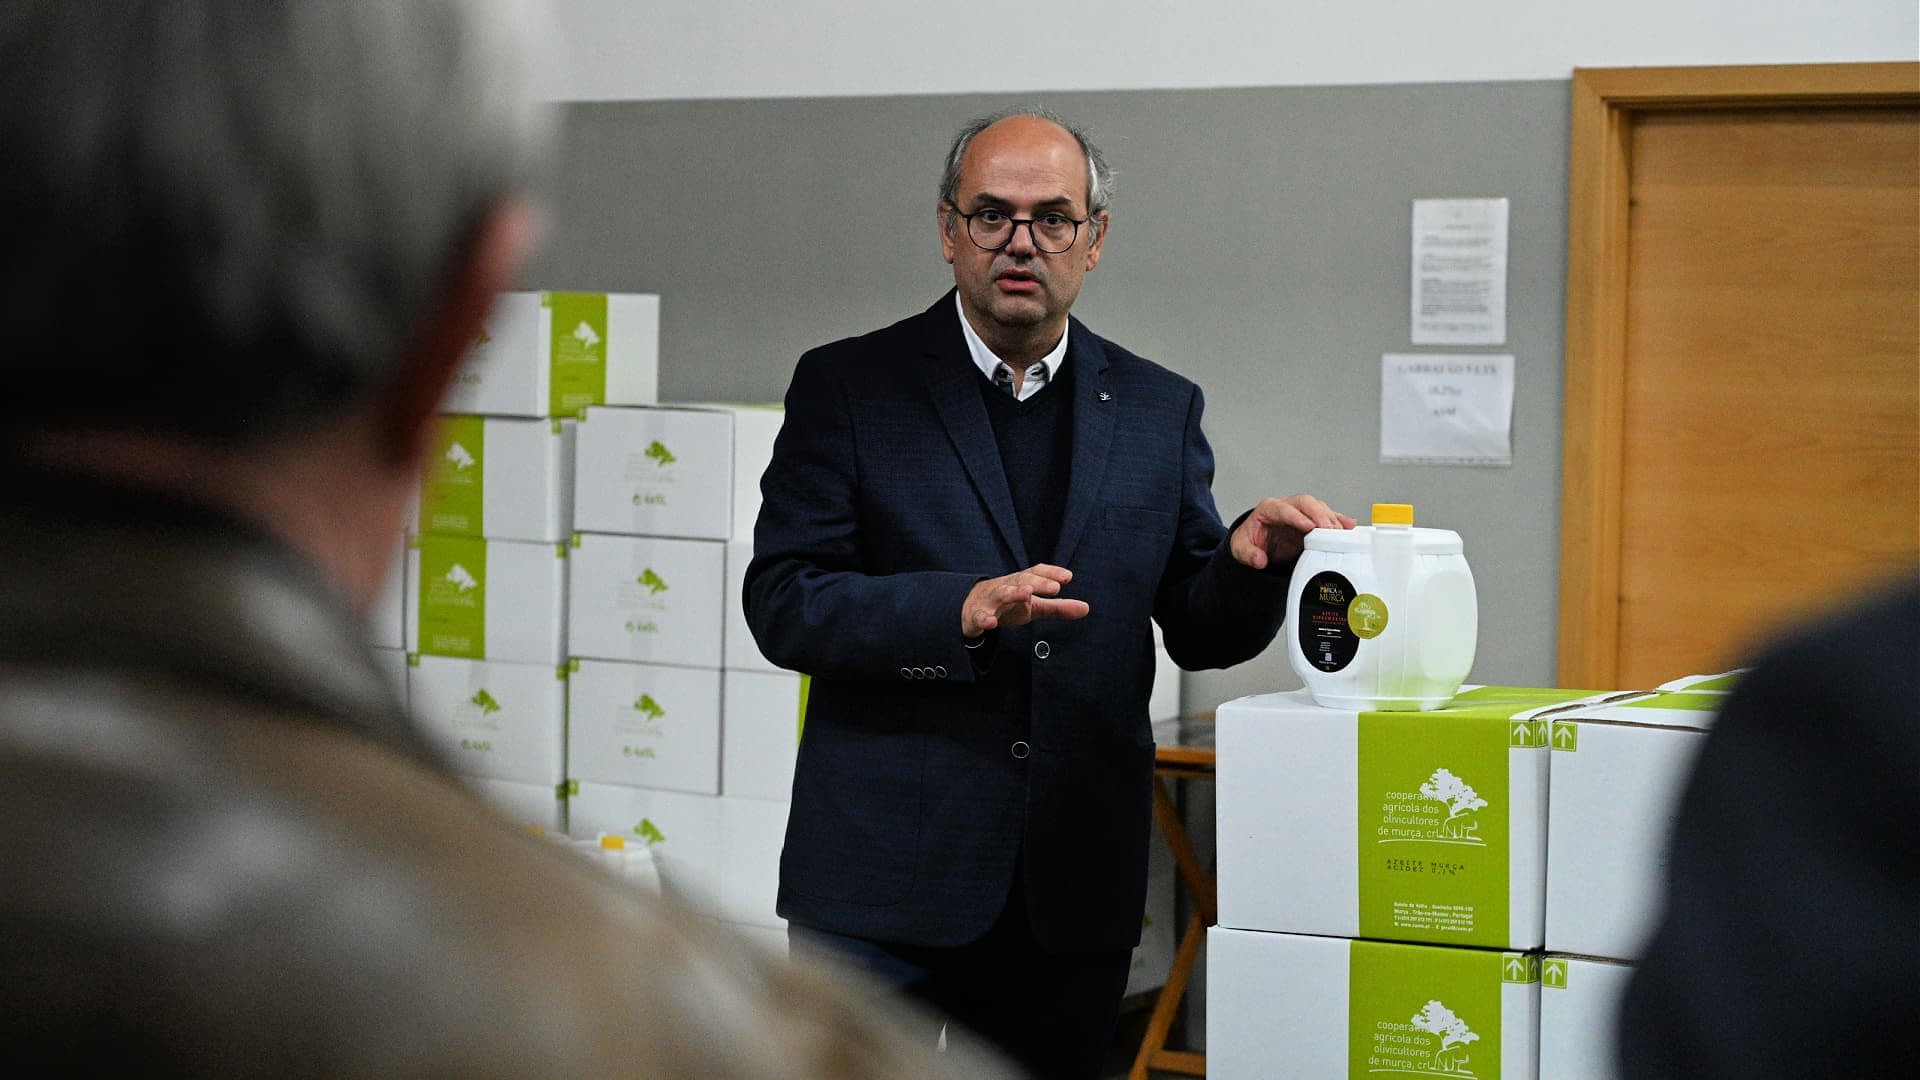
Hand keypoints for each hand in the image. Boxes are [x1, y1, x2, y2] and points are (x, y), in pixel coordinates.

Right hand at [961, 564, 1090, 637]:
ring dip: (1014, 593)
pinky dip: (984, 619)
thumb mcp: (1034, 606)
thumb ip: (1058, 607)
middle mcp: (1007, 587)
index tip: (1068, 577)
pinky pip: (980, 616)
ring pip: (1002, 593)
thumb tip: (1087, 608)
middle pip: (1022, 580)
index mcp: (1021, 582)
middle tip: (1055, 587)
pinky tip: (991, 623)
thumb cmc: (1008, 605)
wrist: (970, 609)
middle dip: (1038, 582)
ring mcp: (991, 600)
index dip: (1051, 573)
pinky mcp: (976, 615)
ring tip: (1027, 594)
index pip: (1036, 572)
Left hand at [1230, 495, 1355, 570]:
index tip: (1308, 526)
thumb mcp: (1240, 548)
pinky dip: (1339, 521)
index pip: (1283, 509)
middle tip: (1329, 529)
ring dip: (1331, 519)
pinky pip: (1327, 517)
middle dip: (1319, 514)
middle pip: (1305, 503)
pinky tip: (1349, 525)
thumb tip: (1259, 559)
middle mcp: (1287, 507)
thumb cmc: (1249, 541)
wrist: (1254, 544)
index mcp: (1268, 509)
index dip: (1297, 517)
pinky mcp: (1312, 522)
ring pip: (1319, 508)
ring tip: (1341, 532)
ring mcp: (1301, 513)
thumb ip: (1248, 554)